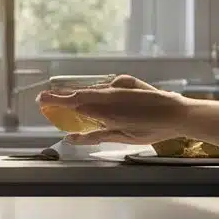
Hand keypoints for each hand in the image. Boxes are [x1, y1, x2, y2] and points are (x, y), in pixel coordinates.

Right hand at [37, 75, 188, 144]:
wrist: (178, 113)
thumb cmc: (152, 129)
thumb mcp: (122, 137)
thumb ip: (95, 136)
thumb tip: (72, 138)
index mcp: (107, 109)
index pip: (74, 102)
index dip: (56, 100)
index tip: (41, 99)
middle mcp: (110, 93)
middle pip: (79, 93)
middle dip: (62, 96)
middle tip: (45, 98)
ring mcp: (118, 84)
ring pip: (92, 89)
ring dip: (79, 94)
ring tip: (67, 99)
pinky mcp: (126, 81)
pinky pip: (105, 86)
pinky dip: (97, 92)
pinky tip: (97, 99)